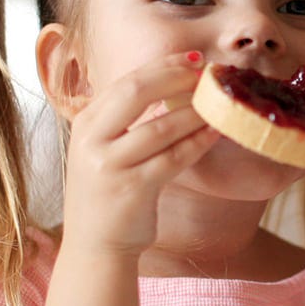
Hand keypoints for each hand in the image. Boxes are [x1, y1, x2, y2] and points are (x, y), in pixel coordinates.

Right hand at [60, 52, 217, 257]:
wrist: (95, 246)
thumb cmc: (107, 194)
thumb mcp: (102, 149)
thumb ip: (123, 120)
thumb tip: (169, 86)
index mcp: (85, 124)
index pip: (126, 82)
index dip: (163, 66)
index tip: (193, 59)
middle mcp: (91, 140)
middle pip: (137, 92)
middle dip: (176, 77)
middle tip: (207, 73)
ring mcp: (109, 165)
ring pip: (160, 127)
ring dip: (195, 112)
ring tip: (219, 102)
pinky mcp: (132, 189)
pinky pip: (173, 158)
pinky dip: (198, 143)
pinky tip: (215, 133)